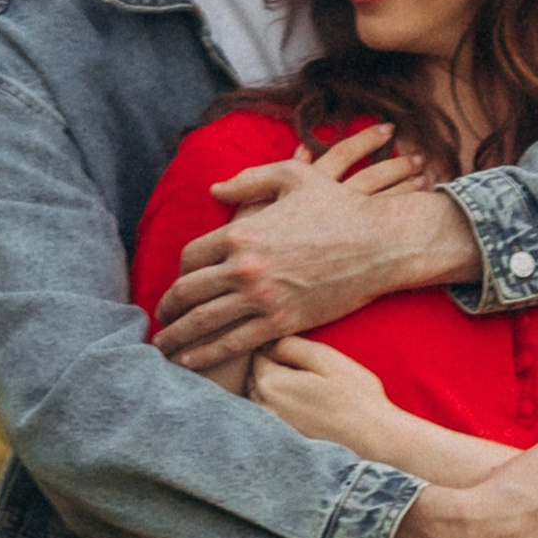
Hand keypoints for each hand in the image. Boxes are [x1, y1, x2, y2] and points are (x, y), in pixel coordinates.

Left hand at [152, 123, 473, 370]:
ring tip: (162, 348)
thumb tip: (214, 189)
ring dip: (178, 336)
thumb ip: (248, 181)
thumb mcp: (293, 177)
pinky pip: (234, 343)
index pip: (191, 256)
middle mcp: (245, 267)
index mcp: (241, 232)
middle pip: (188, 291)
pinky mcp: (282, 322)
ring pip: (204, 322)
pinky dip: (207, 354)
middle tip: (158, 318)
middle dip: (168, 308)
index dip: (181, 270)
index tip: (180, 280)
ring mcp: (262, 298)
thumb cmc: (337, 205)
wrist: (378, 242)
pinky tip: (190, 361)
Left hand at [248, 334, 395, 459]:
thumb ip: (291, 347)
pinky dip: (279, 406)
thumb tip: (268, 342)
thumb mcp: (325, 359)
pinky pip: (271, 415)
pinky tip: (304, 404)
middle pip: (255, 377)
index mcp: (271, 384)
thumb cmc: (354, 396)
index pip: (256, 355)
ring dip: (273, 386)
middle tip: (302, 364)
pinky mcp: (284, 440)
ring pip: (260, 397)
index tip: (297, 347)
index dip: (275, 346)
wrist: (373, 440)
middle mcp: (264, 408)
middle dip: (270, 366)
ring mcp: (273, 428)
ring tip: (304, 383)